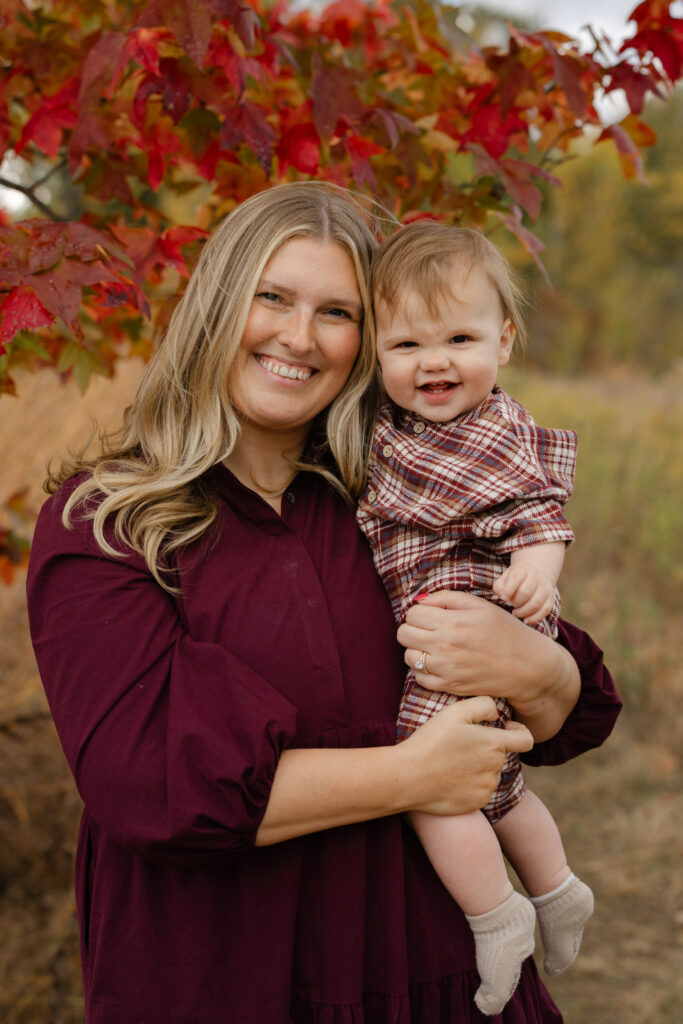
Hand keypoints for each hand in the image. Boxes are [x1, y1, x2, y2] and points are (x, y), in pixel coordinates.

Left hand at [396, 590, 578, 738]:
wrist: (526, 666)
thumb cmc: (504, 630)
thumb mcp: (479, 605)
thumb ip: (446, 598)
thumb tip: (418, 600)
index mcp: (452, 622)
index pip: (411, 614)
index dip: (419, 613)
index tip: (430, 616)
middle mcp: (445, 646)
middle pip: (404, 634)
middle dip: (413, 629)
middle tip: (429, 630)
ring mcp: (445, 669)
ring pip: (408, 657)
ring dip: (417, 650)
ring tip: (435, 646)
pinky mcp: (448, 687)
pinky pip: (419, 678)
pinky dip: (424, 670)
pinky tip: (439, 662)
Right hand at [397, 696, 532, 815]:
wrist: (408, 777)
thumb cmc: (430, 741)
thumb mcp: (454, 712)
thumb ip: (483, 705)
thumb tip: (497, 713)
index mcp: (494, 744)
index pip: (526, 739)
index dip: (519, 731)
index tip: (504, 728)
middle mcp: (495, 768)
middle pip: (502, 755)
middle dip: (488, 748)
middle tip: (460, 744)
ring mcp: (486, 788)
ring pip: (490, 773)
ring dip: (478, 766)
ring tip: (451, 762)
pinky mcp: (476, 804)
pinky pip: (479, 790)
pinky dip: (469, 784)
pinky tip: (449, 778)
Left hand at [493, 563, 554, 623]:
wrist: (533, 577)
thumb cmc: (514, 581)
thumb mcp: (504, 579)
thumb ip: (499, 586)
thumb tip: (503, 596)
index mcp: (523, 569)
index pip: (516, 577)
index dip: (509, 589)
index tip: (503, 598)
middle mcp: (536, 576)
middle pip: (526, 591)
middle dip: (515, 602)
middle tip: (511, 604)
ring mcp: (545, 588)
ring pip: (536, 602)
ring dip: (523, 611)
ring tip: (515, 613)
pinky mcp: (550, 599)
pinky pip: (545, 611)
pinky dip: (535, 618)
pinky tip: (526, 620)